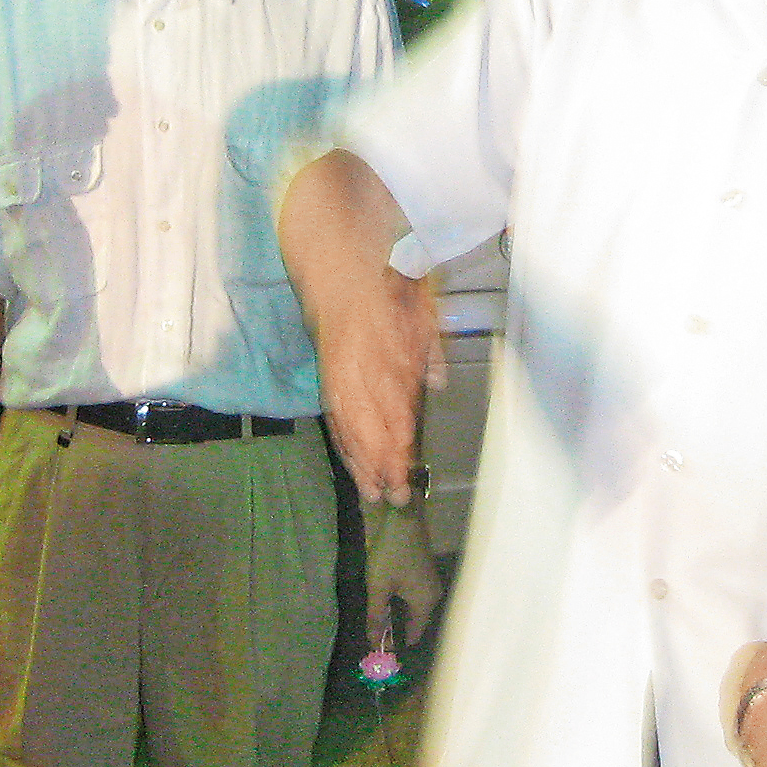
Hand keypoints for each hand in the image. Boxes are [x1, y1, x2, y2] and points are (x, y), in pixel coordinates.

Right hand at [321, 269, 441, 504]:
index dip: (394, 440)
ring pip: (346, 428)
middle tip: (394, 497)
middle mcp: (354, 371)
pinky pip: (335, 420)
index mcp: (378, 353)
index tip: (404, 467)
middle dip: (378, 464)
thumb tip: (437, 383)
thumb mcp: (418, 308)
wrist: (338, 270)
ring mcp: (338, 378)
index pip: (387, 406)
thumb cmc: (386, 287)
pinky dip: (345, 446)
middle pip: (364, 426)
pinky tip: (355, 468)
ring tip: (372, 494)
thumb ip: (427, 347)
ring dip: (359, 463)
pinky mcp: (329, 381)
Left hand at [363, 500, 443, 648]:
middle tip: (372, 630)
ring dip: (396, 614)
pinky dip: (400, 602)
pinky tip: (385, 598)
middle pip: (414, 623)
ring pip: (413, 609)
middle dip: (394, 629)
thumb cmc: (391, 555)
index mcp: (425, 603)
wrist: (403, 519)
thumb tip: (373, 642)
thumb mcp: (378, 588)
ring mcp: (431, 584)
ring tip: (375, 616)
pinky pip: (414, 597)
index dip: (396, 643)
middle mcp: (433, 596)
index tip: (376, 645)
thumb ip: (375, 617)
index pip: (413, 635)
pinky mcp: (425, 574)